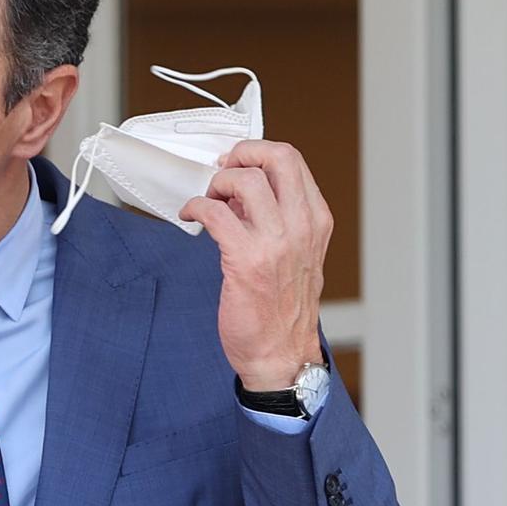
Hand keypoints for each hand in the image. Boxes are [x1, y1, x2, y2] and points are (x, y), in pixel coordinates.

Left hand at [179, 140, 332, 390]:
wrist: (280, 353)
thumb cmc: (282, 307)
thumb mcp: (294, 254)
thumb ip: (275, 218)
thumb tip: (241, 190)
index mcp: (315, 220)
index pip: (293, 161)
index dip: (258, 153)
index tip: (237, 163)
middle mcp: (302, 226)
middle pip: (277, 158)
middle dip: (241, 154)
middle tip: (221, 170)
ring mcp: (277, 242)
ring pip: (245, 181)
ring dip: (216, 184)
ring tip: (207, 200)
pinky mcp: (246, 260)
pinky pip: (215, 214)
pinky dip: (196, 208)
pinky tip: (190, 216)